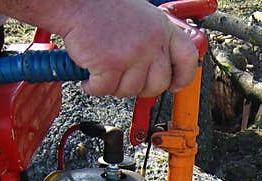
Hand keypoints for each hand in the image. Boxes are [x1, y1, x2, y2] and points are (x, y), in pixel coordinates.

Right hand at [59, 0, 198, 97]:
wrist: (74, 2)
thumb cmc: (102, 7)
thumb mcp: (141, 18)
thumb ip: (154, 40)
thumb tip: (161, 68)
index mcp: (162, 28)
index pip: (188, 58)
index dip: (183, 76)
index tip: (174, 84)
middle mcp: (152, 41)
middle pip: (159, 84)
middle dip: (141, 88)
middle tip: (125, 79)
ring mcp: (133, 54)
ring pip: (132, 90)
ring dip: (115, 86)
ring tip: (104, 70)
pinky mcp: (112, 65)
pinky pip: (107, 90)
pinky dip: (95, 87)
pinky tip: (90, 76)